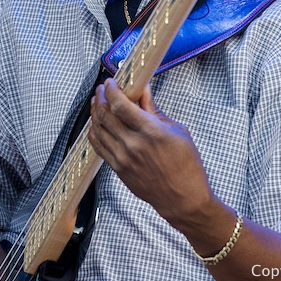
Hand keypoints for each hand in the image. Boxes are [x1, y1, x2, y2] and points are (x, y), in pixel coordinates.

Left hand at [87, 78, 212, 226]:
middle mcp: (133, 145)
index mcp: (150, 132)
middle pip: (105, 115)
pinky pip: (99, 147)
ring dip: (95, 112)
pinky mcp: (118, 169)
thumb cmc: (186, 165)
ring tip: (97, 101)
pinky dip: (94, 132)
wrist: (183, 198)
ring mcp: (123, 158)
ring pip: (99, 129)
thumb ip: (155, 110)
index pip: (120, 105)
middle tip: (103, 88)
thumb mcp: (177, 131)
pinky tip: (95, 123)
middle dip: (101, 97)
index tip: (111, 81)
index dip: (111, 90)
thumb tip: (144, 91)